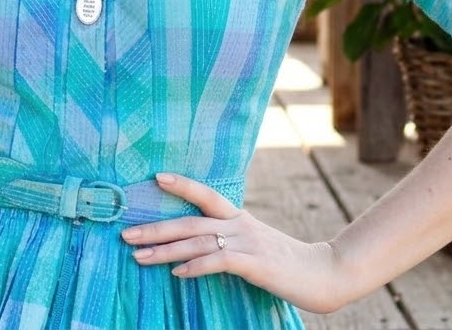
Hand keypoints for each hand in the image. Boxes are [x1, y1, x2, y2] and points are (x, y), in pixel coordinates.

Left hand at [121, 172, 345, 314]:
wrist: (326, 273)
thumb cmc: (289, 264)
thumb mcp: (257, 245)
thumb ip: (230, 242)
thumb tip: (199, 249)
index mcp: (240, 218)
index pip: (206, 194)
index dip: (182, 184)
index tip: (155, 177)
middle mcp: (240, 225)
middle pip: (190, 221)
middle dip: (155, 227)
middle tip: (125, 232)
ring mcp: (247, 243)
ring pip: (197, 241)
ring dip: (164, 249)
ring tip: (138, 255)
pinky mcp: (255, 265)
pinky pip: (219, 262)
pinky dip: (196, 267)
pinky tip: (178, 273)